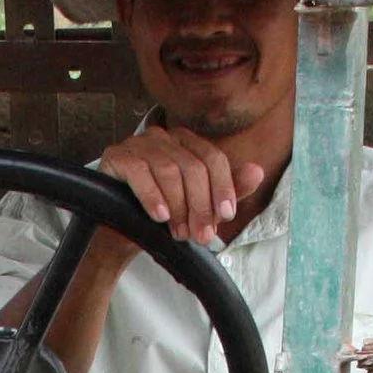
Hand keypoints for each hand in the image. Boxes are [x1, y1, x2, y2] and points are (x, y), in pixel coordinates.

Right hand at [94, 123, 264, 246]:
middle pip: (193, 166)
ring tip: (178, 232)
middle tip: (201, 235)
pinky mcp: (115, 157)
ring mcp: (137, 144)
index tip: (226, 216)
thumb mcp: (198, 207)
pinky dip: (152, 197)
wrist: (118, 233)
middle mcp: (162, 137)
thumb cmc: (159, 217)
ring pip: (169, 170)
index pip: (212, 158)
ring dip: (178, 206)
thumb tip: (257, 172)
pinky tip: (159, 216)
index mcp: (184, 143)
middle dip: (200, 205)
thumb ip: (226, 190)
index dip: (222, 187)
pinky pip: (139, 172)